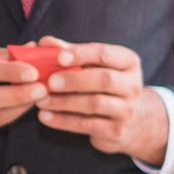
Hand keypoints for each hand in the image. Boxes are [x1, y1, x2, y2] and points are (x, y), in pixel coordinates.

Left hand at [32, 37, 167, 163]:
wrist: (131, 120)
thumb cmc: (103, 84)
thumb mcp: (93, 66)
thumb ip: (70, 52)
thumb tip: (45, 42)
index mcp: (128, 62)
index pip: (105, 54)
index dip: (82, 54)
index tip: (59, 57)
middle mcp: (132, 85)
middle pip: (105, 80)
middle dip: (75, 80)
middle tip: (50, 81)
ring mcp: (127, 110)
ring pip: (95, 104)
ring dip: (64, 102)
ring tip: (41, 100)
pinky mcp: (116, 131)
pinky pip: (87, 125)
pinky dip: (63, 120)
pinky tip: (44, 116)